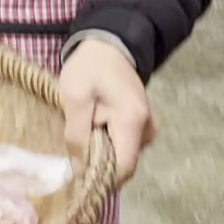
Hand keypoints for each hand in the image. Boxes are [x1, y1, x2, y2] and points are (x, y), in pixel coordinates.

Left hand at [59, 39, 158, 187]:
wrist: (108, 46)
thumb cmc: (89, 68)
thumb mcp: (74, 96)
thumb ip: (77, 135)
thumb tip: (80, 170)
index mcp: (133, 120)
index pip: (124, 167)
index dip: (101, 177)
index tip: (79, 172)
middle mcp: (148, 129)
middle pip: (124, 164)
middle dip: (99, 160)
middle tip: (79, 138)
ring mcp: (149, 128)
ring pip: (123, 156)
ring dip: (103, 150)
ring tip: (88, 125)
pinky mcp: (144, 126)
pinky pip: (125, 146)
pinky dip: (109, 142)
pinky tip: (97, 124)